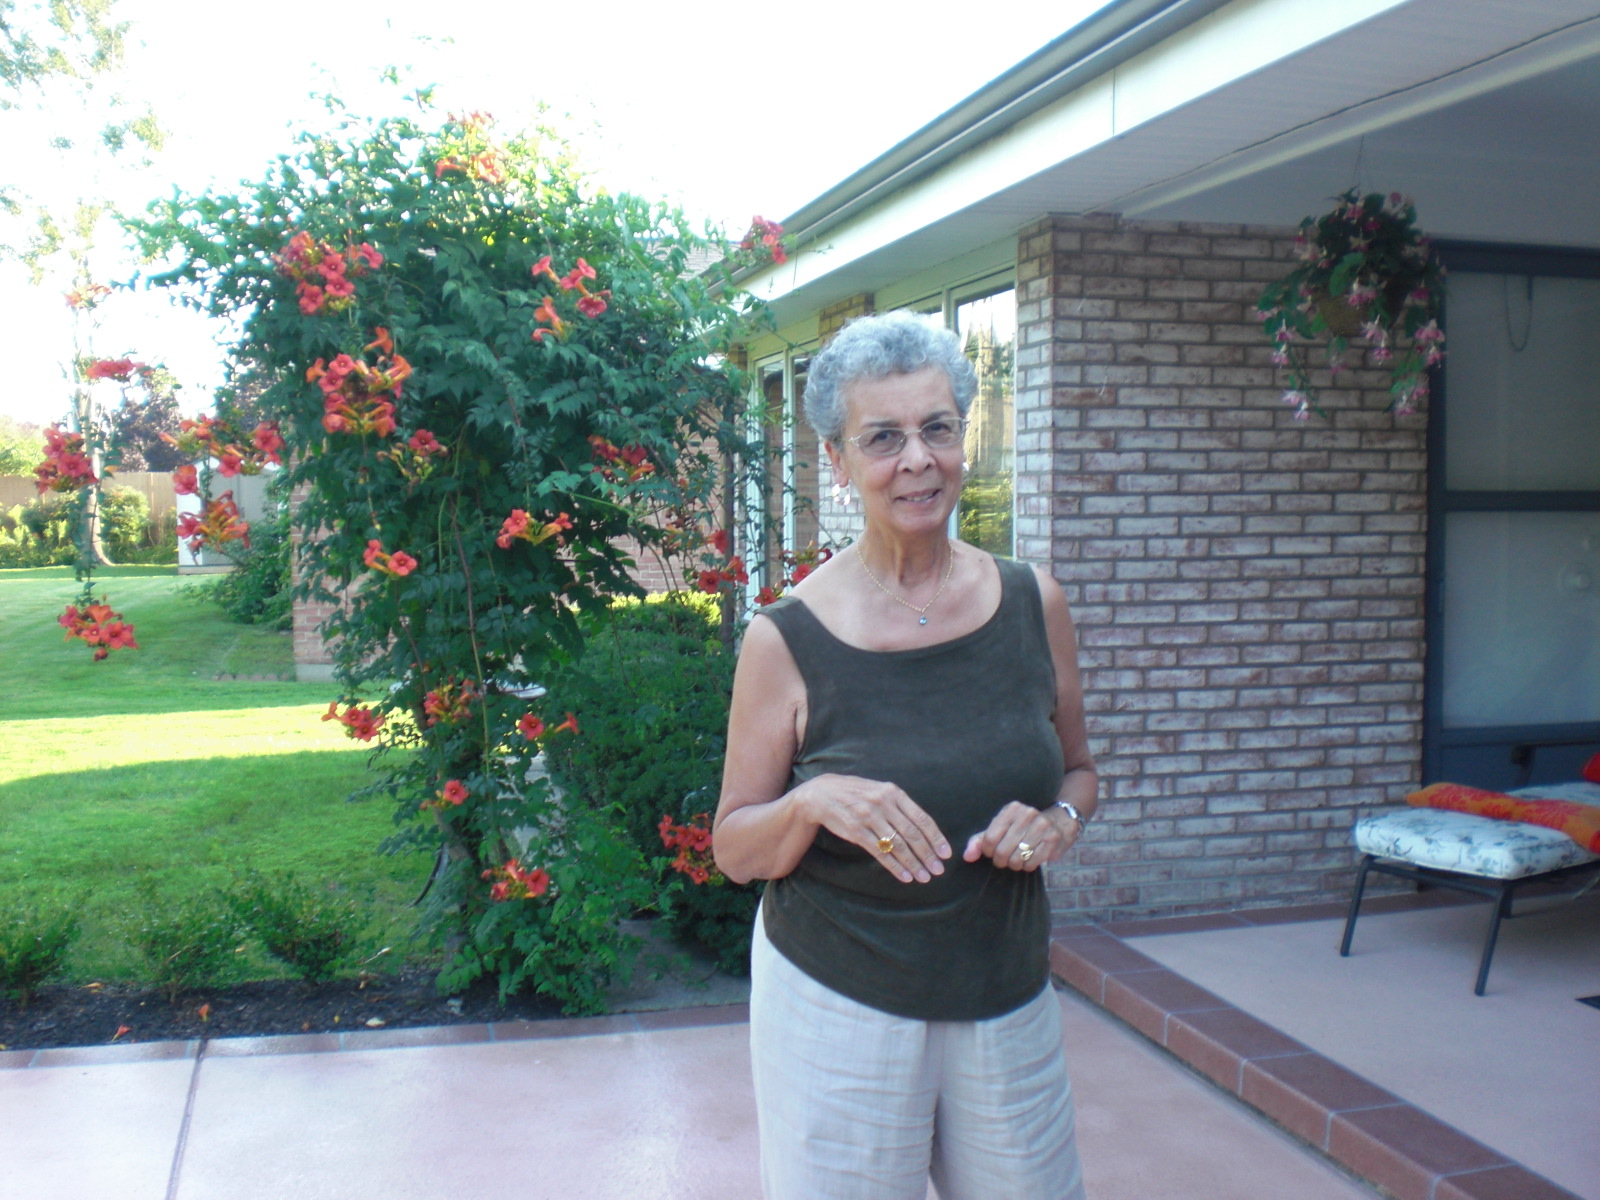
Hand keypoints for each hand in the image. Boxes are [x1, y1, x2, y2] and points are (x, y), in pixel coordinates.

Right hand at [795, 774, 951, 882]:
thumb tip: (925, 827)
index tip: (945, 853)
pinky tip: (904, 876)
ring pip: (897, 845)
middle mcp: (883, 803)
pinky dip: (894, 866)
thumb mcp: (880, 790)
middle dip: (928, 854)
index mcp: (894, 792)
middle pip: (912, 834)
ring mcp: (869, 817)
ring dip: (913, 863)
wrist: (822, 794)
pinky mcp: (856, 832)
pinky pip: (880, 852)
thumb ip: (900, 805)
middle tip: (938, 870)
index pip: (922, 818)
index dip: (936, 837)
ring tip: (923, 876)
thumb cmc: (856, 793)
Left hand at [963, 801, 1080, 871]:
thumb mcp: (1000, 828)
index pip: (989, 838)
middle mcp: (1027, 814)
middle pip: (1002, 851)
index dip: (988, 852)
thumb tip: (967, 857)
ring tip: (1018, 858)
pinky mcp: (1053, 839)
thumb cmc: (1022, 828)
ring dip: (1015, 864)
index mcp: (1011, 809)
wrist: (1059, 822)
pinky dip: (1028, 866)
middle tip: (1005, 859)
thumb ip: (980, 841)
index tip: (992, 852)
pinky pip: (1032, 863)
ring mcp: (1042, 826)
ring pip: (1017, 858)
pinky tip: (1030, 859)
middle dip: (1001, 861)